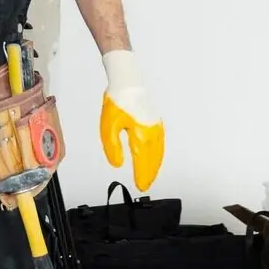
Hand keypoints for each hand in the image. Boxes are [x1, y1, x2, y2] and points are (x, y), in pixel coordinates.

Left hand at [99, 49, 164, 192]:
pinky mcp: (156, 122)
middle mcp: (152, 133)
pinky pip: (160, 144)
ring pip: (158, 153)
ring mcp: (156, 127)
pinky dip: (158, 155)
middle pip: (153, 159)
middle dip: (149, 174)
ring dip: (155, 166)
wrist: (127, 83)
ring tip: (149, 176)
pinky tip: (155, 158)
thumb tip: (118, 163)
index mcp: (141, 135)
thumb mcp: (108, 127)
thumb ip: (113, 148)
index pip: (143, 162)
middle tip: (144, 185)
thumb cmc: (118, 101)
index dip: (141, 175)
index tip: (140, 185)